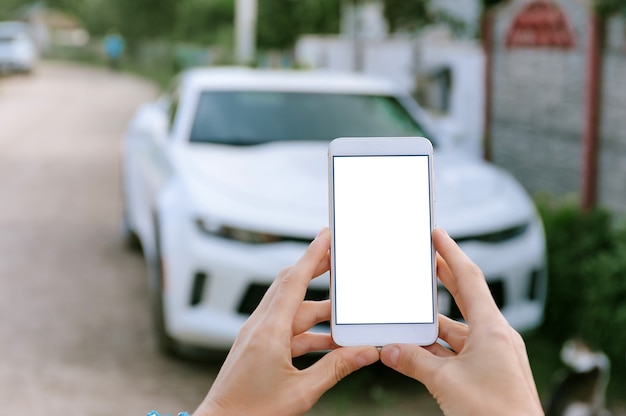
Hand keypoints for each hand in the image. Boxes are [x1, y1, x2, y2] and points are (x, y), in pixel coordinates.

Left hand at [193, 228, 378, 415]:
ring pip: (291, 309)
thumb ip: (336, 368)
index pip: (294, 281)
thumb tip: (365, 353)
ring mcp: (257, 335)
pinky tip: (328, 338)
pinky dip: (308, 330)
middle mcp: (260, 326)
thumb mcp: (301, 392)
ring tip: (344, 307)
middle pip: (291, 286)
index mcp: (269, 331)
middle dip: (316, 268)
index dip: (313, 255)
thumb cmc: (253, 412)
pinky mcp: (257, 346)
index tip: (326, 235)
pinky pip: (287, 329)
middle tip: (338, 254)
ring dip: (317, 306)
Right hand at [380, 228, 542, 414]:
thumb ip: (414, 362)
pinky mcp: (486, 375)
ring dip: (431, 326)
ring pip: (455, 332)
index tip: (438, 234)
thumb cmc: (494, 413)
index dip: (451, 253)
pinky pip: (456, 354)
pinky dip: (436, 350)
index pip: (470, 279)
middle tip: (426, 260)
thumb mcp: (446, 383)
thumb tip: (388, 349)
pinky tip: (414, 350)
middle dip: (444, 279)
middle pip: (464, 299)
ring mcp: (492, 357)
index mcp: (492, 329)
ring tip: (406, 314)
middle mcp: (495, 338)